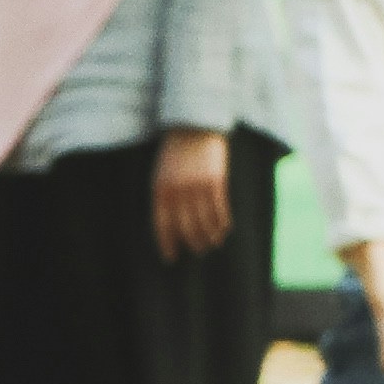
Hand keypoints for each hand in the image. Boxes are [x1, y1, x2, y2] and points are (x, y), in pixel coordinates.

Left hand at [148, 128, 229, 260]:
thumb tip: (171, 226)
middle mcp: (178, 191)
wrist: (194, 125)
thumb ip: (164, 197)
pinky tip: (223, 229)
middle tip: (197, 251)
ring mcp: (197, 187)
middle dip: (192, 243)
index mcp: (160, 190)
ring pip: (204, 222)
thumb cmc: (175, 152)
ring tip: (212, 244)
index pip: (162, 225)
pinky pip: (219, 210)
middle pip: (185, 228)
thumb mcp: (161, 173)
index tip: (171, 258)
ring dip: (209, 237)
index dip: (167, 244)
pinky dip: (221, 223)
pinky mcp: (215, 181)